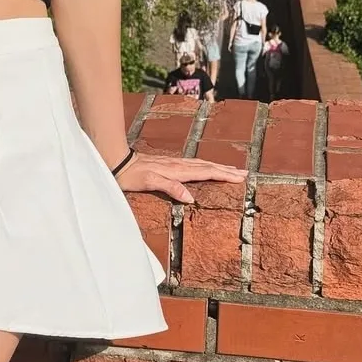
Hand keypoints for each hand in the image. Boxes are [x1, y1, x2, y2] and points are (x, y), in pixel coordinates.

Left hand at [115, 149, 245, 204]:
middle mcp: (178, 165)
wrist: (117, 162)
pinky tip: (205, 168)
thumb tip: (191, 198)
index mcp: (178, 170)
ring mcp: (174, 164)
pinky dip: (204, 166)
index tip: (240, 177)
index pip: (206, 172)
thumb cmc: (132, 175)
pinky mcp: (168, 165)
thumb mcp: (150, 182)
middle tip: (244, 173)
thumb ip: (170, 188)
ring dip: (217, 167)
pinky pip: (193, 165)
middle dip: (226, 170)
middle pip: (208, 166)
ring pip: (201, 164)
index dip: (223, 175)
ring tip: (231, 169)